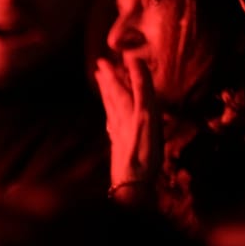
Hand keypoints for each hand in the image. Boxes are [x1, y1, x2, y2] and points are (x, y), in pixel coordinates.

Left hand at [94, 55, 162, 192]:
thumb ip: (141, 87)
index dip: (110, 74)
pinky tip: (112, 121)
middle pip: (111, 99)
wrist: (132, 185)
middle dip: (106, 84)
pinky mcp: (120, 149)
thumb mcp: (146, 114)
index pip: (116, 88)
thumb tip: (134, 60)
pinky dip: (112, 118)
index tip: (101, 62)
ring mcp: (119, 136)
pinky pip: (114, 127)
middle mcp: (119, 122)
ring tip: (103, 89)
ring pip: (111, 112)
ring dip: (107, 98)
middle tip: (98, 72)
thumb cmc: (142, 151)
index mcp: (126, 111)